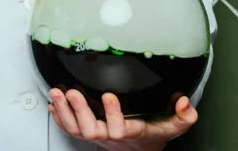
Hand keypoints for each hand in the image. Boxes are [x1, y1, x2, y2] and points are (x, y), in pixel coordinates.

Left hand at [48, 89, 197, 150]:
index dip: (113, 114)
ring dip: (64, 111)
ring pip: (76, 130)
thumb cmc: (153, 133)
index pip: (120, 128)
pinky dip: (59, 117)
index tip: (108, 95)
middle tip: (71, 92)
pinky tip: (53, 104)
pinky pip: (70, 129)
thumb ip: (182, 116)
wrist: (140, 148)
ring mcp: (97, 135)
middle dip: (80, 111)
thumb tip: (184, 103)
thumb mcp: (171, 126)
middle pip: (92, 130)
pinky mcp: (87, 132)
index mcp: (131, 132)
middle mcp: (111, 136)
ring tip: (56, 92)